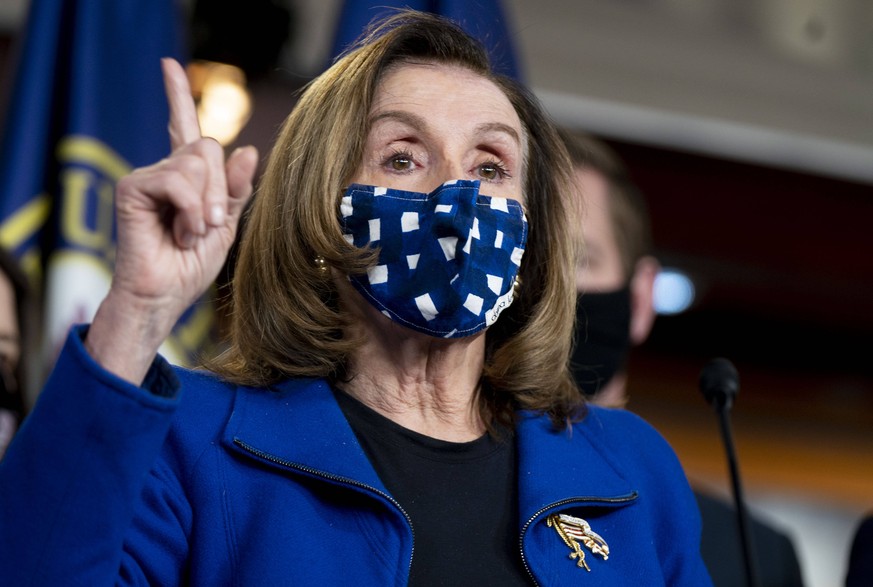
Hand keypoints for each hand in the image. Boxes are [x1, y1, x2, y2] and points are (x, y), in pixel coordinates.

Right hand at [86, 58, 257, 383]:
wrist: (167, 295)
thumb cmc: (191, 266)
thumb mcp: (226, 225)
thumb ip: (235, 189)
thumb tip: (246, 149)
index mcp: (188, 178)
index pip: (183, 126)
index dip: (176, 95)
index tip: (167, 64)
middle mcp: (166, 171)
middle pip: (206, 146)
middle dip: (220, 190)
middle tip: (213, 225)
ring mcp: (148, 177)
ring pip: (195, 162)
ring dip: (205, 204)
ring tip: (192, 232)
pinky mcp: (133, 187)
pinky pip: (176, 179)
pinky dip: (189, 208)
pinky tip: (180, 232)